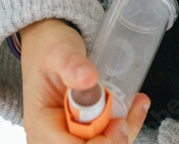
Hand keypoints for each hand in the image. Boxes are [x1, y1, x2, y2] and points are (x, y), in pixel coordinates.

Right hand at [20, 19, 150, 142]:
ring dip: (125, 131)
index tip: (118, 122)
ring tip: (137, 105)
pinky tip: (134, 107)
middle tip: (129, 112)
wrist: (49, 44)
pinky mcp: (83, 131)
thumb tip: (88, 79)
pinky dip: (125, 125)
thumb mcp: (58, 51)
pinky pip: (107, 137)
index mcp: (41, 125)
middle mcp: (52, 137)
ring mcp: (68, 136)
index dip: (100, 143)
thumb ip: (71, 64)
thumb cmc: (49, 48)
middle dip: (115, 138)